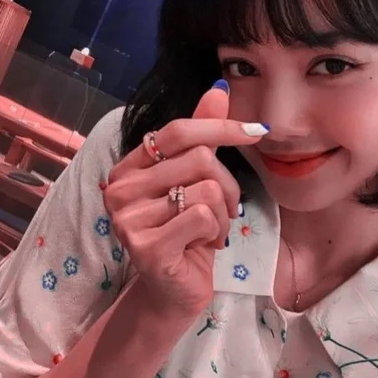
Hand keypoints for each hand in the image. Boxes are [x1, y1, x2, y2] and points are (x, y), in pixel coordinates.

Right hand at [104, 82, 268, 318]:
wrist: (174, 288)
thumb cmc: (186, 232)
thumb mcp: (195, 181)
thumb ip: (202, 137)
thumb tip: (218, 89)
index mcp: (130, 166)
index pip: (180, 131)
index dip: (222, 126)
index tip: (257, 131)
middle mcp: (120, 187)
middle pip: (200, 159)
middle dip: (229, 186)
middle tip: (227, 210)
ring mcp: (128, 218)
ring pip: (207, 190)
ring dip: (223, 214)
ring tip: (212, 231)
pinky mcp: (145, 245)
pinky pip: (203, 217)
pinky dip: (216, 232)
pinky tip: (203, 245)